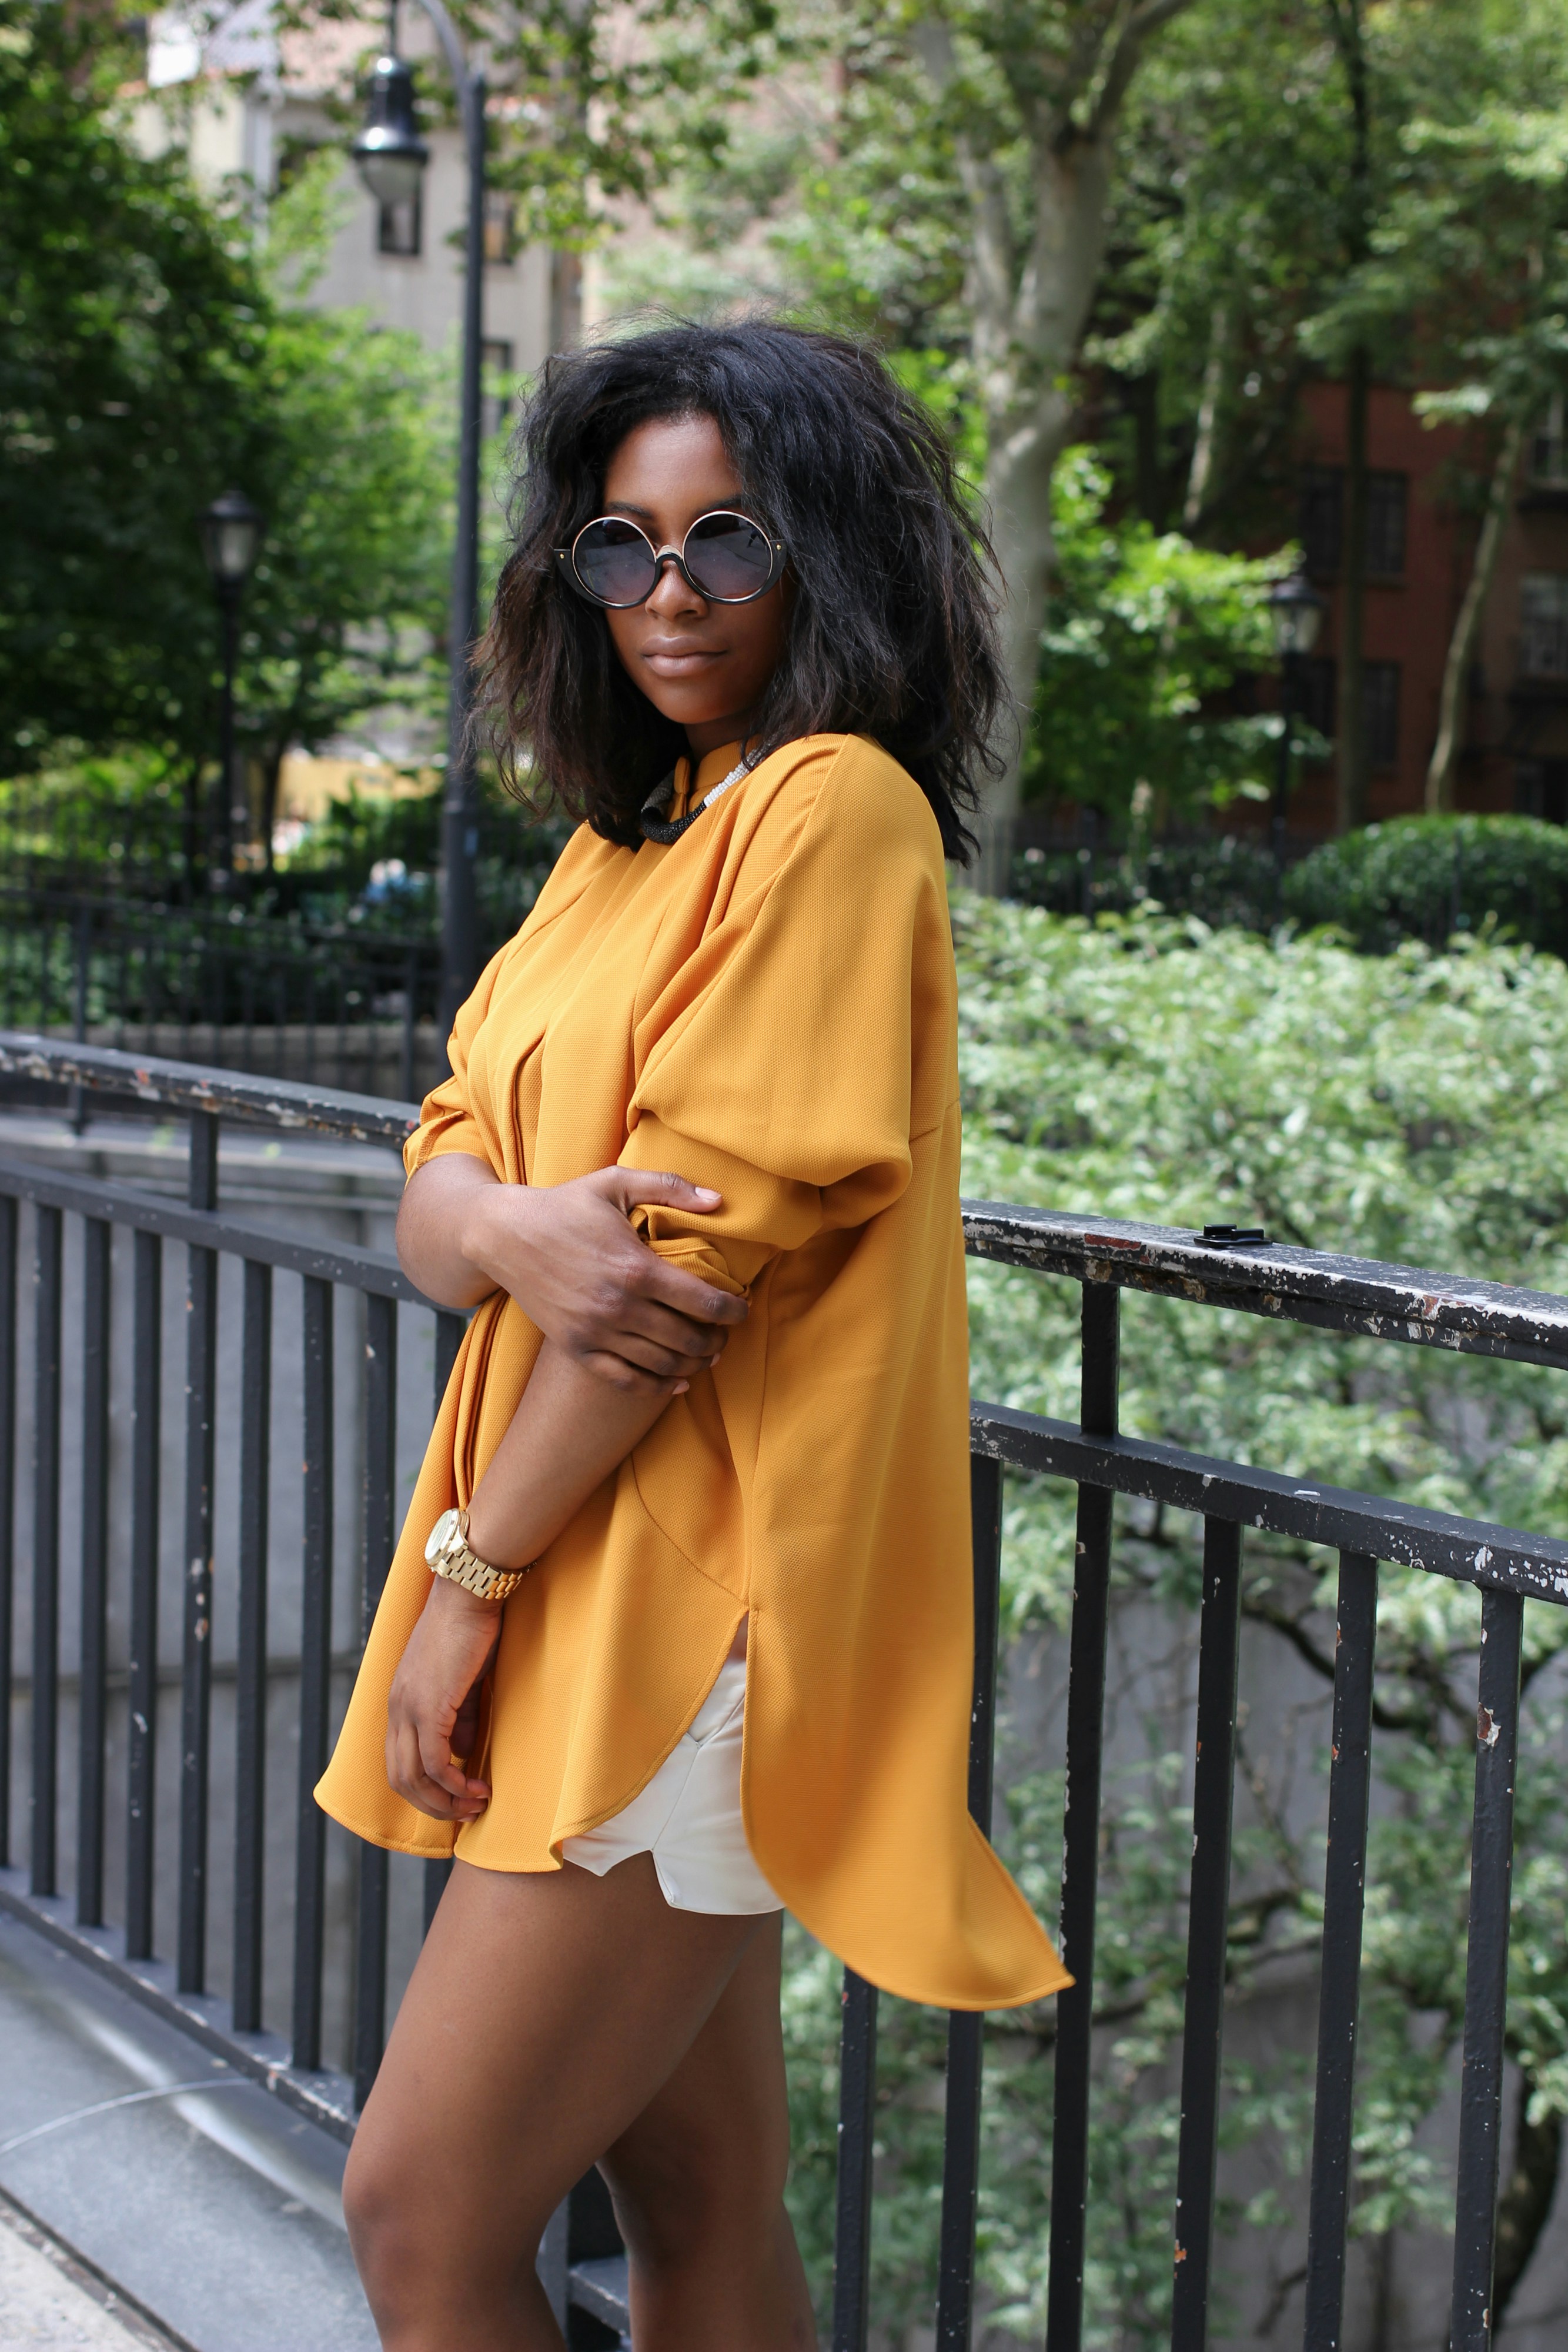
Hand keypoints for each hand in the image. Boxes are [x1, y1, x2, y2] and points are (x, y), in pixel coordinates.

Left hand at [386, 1578, 500, 1821]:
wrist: (468, 1595)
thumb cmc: (470, 1630)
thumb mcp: (462, 1681)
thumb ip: (459, 1716)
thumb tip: (461, 1750)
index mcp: (400, 1701)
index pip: (399, 1761)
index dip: (425, 1788)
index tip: (456, 1797)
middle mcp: (396, 1708)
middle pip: (400, 1777)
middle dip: (433, 1805)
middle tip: (466, 1813)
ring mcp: (408, 1708)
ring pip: (413, 1776)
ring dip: (444, 1800)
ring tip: (475, 1805)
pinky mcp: (429, 1706)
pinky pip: (435, 1760)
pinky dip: (453, 1782)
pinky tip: (476, 1787)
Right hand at [466, 1166, 747, 1391]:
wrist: (504, 1234)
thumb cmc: (564, 1206)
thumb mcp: (615, 1182)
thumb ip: (669, 1187)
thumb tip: (718, 1200)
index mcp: (636, 1268)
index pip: (703, 1302)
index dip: (732, 1311)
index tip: (742, 1310)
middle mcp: (618, 1306)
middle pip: (687, 1339)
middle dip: (716, 1339)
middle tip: (725, 1332)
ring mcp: (595, 1332)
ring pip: (661, 1364)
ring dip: (693, 1363)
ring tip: (707, 1354)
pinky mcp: (576, 1347)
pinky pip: (625, 1380)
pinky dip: (656, 1386)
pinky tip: (676, 1381)